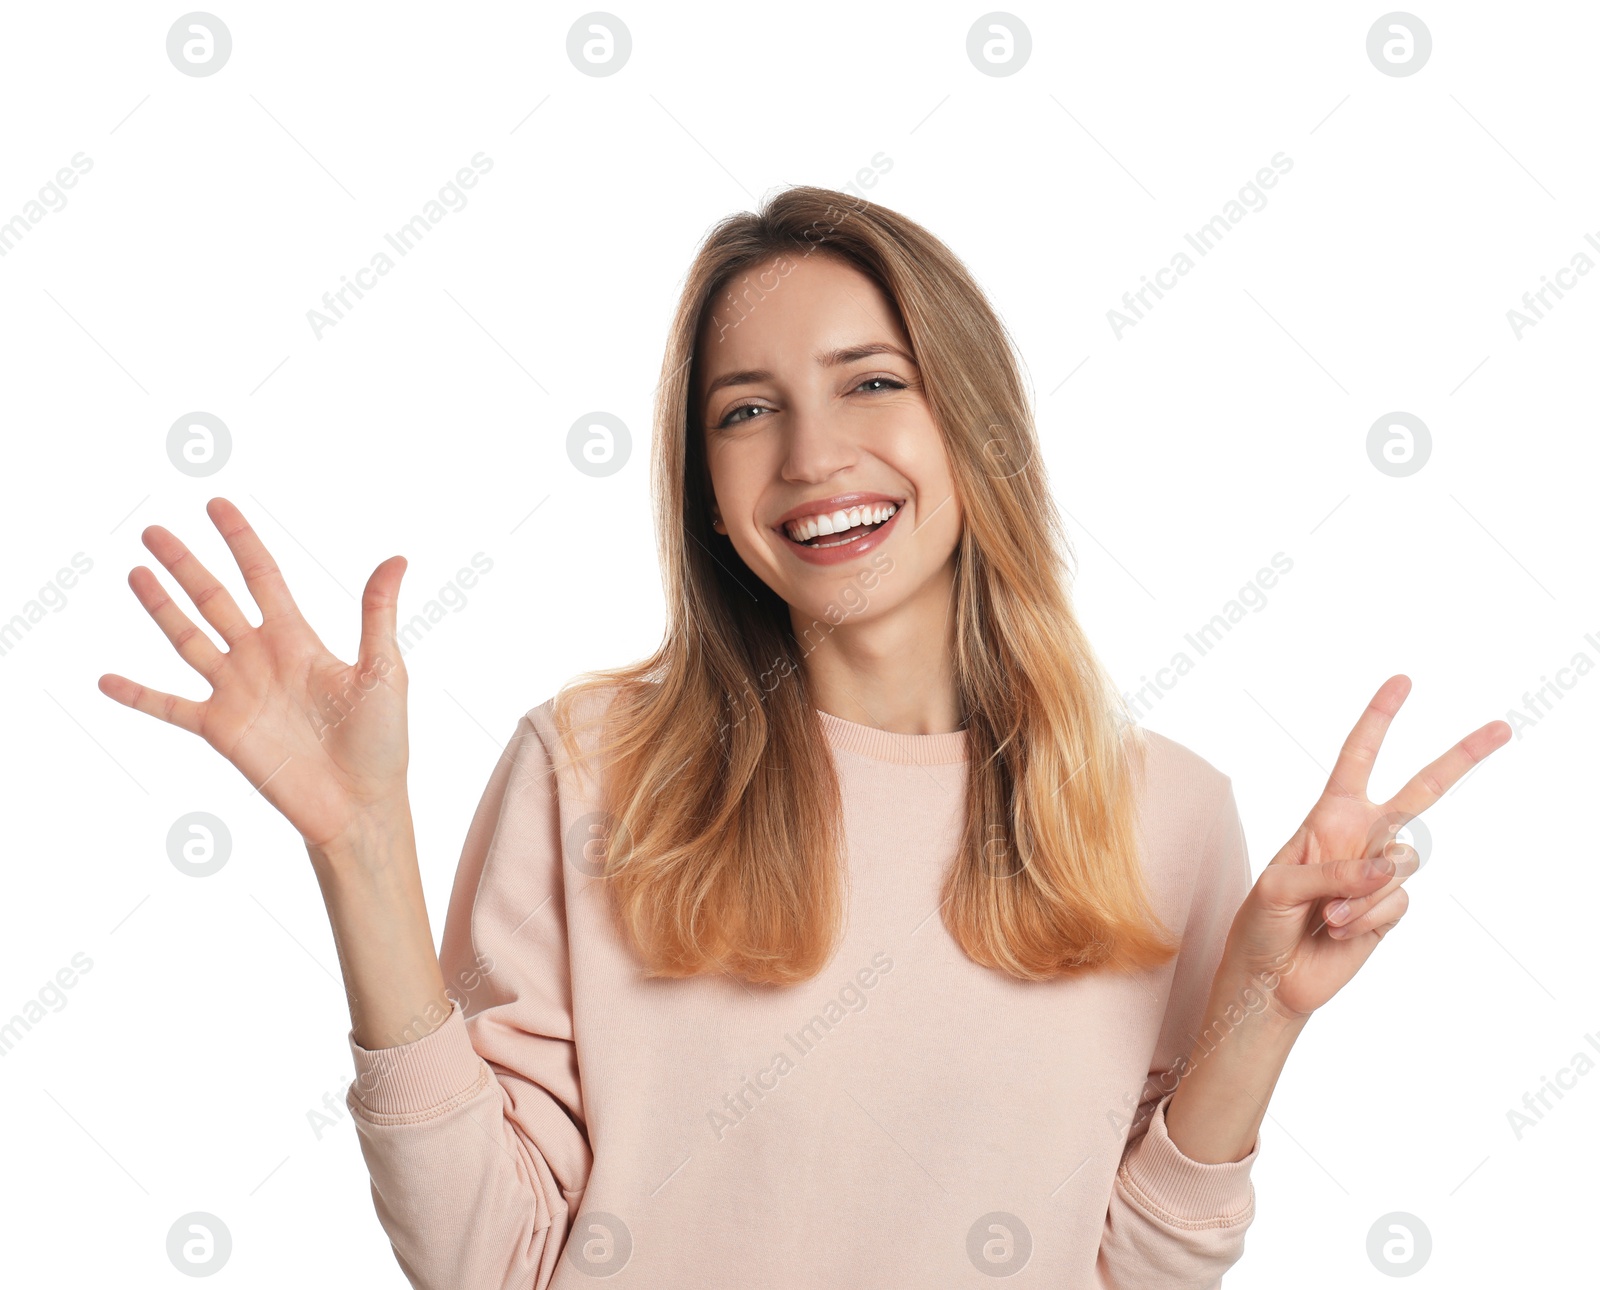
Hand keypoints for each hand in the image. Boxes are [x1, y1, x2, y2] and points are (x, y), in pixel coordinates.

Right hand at [98, 497, 410, 850]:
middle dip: (186, 564)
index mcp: (299, 640)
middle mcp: (261, 659)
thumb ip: (377, 614)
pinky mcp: (221, 730)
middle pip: (214, 599)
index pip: (262, 577)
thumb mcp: (384, 670)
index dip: (240, 540)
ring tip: (135, 574)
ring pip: (187, 639)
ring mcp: (237, 693)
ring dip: (161, 608)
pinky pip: (170, 707)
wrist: (360, 804)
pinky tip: (107, 679)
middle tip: (154, 531)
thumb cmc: (382, 741)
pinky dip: (138, 694)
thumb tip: (397, 558)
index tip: (216, 505)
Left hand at [1222, 674, 1509, 1023]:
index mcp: (1328, 815)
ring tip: (1324, 916)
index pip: (1357, 758)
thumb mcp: (1279, 887)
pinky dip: (1365, 918)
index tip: (1402, 682)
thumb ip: (1331, 872)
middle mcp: (1360, 837)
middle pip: (1421, 790)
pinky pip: (1395, 902)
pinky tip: (1338, 932)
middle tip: (1501, 727)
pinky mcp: (1389, 909)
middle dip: (1461, 758)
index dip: (1379, 720)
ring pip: (1402, 862)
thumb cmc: (1261, 924)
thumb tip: (1386, 868)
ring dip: (1361, 893)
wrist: (1270, 978)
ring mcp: (1378, 873)